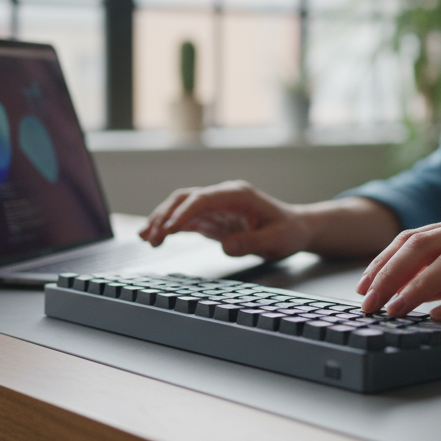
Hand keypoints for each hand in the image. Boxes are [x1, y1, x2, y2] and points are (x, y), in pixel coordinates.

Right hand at [139, 180, 309, 259]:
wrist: (295, 229)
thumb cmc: (288, 231)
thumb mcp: (277, 240)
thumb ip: (252, 242)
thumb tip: (227, 246)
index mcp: (238, 194)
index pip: (203, 199)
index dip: (183, 213)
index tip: (168, 229)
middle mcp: (223, 196)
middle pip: (186, 199)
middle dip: (165, 215)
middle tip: (151, 237)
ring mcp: (216, 206)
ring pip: (181, 207)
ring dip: (162, 220)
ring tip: (146, 238)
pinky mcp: (213, 219)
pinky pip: (186, 220)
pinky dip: (169, 227)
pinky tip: (153, 237)